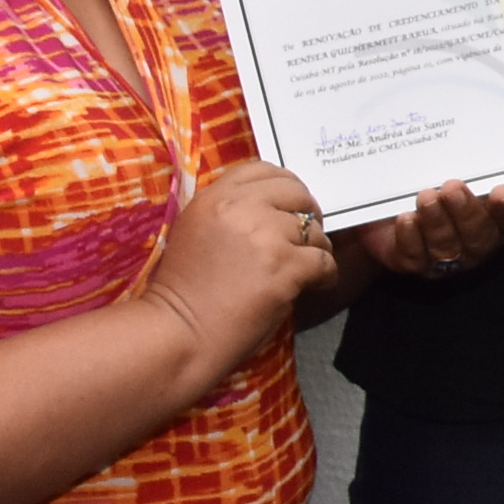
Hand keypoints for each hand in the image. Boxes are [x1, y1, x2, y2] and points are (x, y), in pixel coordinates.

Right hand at [139, 160, 340, 382]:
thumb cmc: (183, 292)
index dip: (284, 186)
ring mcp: (266, 236)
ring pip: (315, 230)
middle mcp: (241, 209)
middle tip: (306, 236)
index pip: (263, 169)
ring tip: (306, 268)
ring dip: (316, 249)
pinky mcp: (285, 267)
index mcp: (214, 197)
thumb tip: (275, 209)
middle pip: (297, 193)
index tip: (290, 205)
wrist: (178, 333)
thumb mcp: (195, 232)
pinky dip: (326, 275)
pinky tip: (316, 285)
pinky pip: (325, 261)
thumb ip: (230, 213)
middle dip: (307, 213)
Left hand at [351, 177, 503, 282]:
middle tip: (452, 188)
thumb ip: (503, 162)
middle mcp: (474, 240)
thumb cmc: (439, 172)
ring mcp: (444, 255)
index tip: (502, 192)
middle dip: (466, 212)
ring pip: (447, 248)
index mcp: (495, 216)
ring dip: (437, 222)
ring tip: (426, 197)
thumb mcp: (473, 159)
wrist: (389, 188)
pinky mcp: (412, 260)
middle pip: (479, 237)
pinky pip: (414, 257)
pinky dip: (410, 238)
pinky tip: (406, 219)